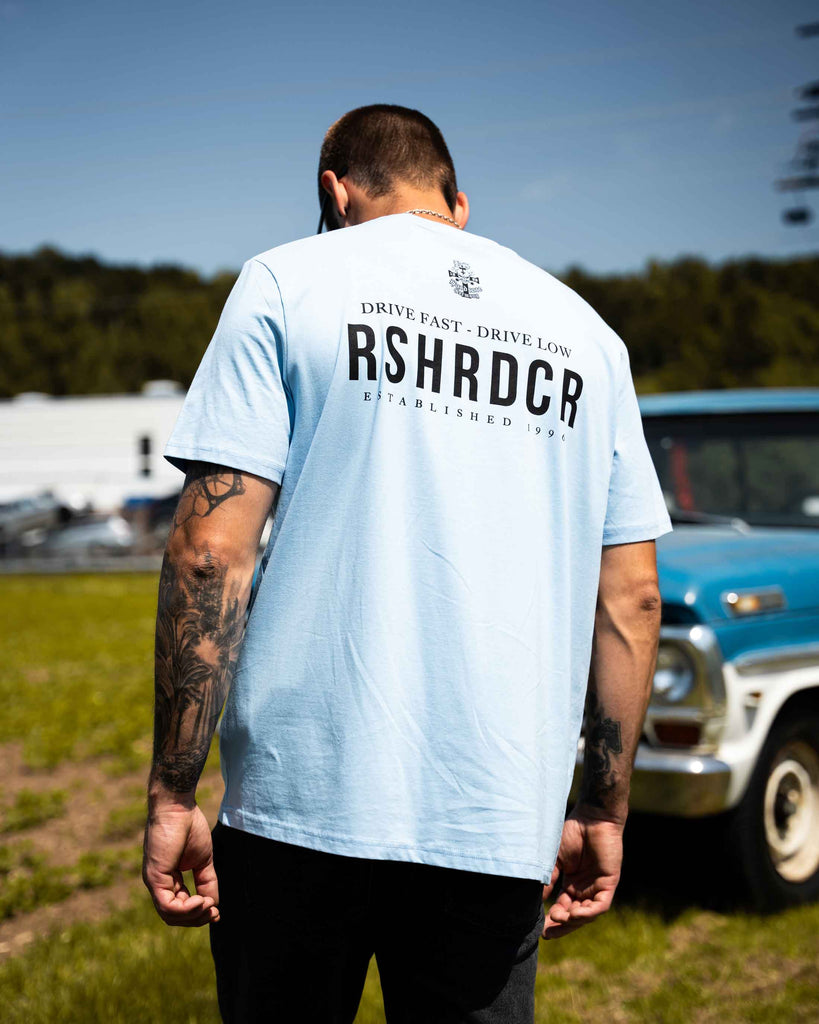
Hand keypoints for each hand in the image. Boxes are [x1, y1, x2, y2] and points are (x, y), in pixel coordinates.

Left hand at [142, 802, 219, 926]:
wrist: (178, 806)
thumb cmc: (189, 827)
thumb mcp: (203, 860)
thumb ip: (207, 882)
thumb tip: (214, 906)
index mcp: (168, 879)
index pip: (179, 907)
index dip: (198, 913)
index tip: (216, 913)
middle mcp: (158, 883)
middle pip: (174, 916)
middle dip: (196, 918)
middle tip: (214, 912)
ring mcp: (154, 881)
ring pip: (170, 915)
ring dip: (192, 915)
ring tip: (208, 905)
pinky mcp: (154, 877)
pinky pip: (167, 905)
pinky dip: (185, 909)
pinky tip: (200, 900)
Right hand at [541, 808, 623, 939]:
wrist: (592, 817)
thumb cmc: (573, 833)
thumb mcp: (555, 859)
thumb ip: (549, 879)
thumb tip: (537, 900)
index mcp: (572, 883)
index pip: (563, 907)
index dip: (553, 919)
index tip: (539, 928)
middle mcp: (585, 888)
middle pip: (574, 916)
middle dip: (561, 926)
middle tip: (547, 933)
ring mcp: (597, 887)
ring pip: (587, 914)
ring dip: (573, 921)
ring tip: (558, 919)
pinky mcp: (609, 884)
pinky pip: (600, 906)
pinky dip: (588, 913)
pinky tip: (574, 914)